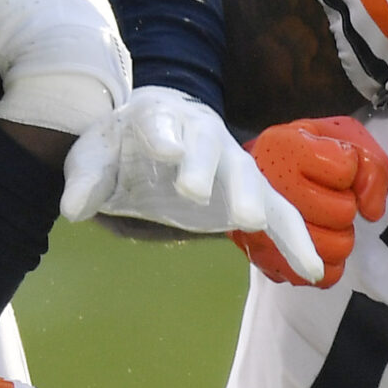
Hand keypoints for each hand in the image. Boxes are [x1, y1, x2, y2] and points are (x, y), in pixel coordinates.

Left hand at [59, 88, 325, 280]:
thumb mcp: (92, 159)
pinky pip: (279, 213)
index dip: (161, 137)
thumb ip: (85, 180)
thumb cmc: (120, 146)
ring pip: (249, 175)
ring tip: (251, 224)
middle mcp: (201, 132)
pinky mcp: (249, 192)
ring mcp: (231, 161)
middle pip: (208, 145)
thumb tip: (74, 208)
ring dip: (252, 198)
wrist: (151, 135)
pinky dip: (296, 238)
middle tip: (195, 194)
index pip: (159, 123)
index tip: (162, 152)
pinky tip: (313, 270)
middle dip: (206, 167)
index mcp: (159, 117)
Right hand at [228, 117, 387, 287]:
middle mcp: (261, 189)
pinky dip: (329, 264)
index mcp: (281, 147)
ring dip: (338, 235)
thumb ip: (370, 164)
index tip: (329, 163)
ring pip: (335, 247)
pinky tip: (317, 245)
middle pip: (341, 213)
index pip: (345, 169)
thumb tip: (370, 212)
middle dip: (343, 204)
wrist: (260, 173)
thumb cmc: (306, 155)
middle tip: (325, 196)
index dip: (349, 167)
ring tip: (320, 220)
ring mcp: (258, 230)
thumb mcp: (344, 139)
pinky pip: (322, 276)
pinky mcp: (265, 262)